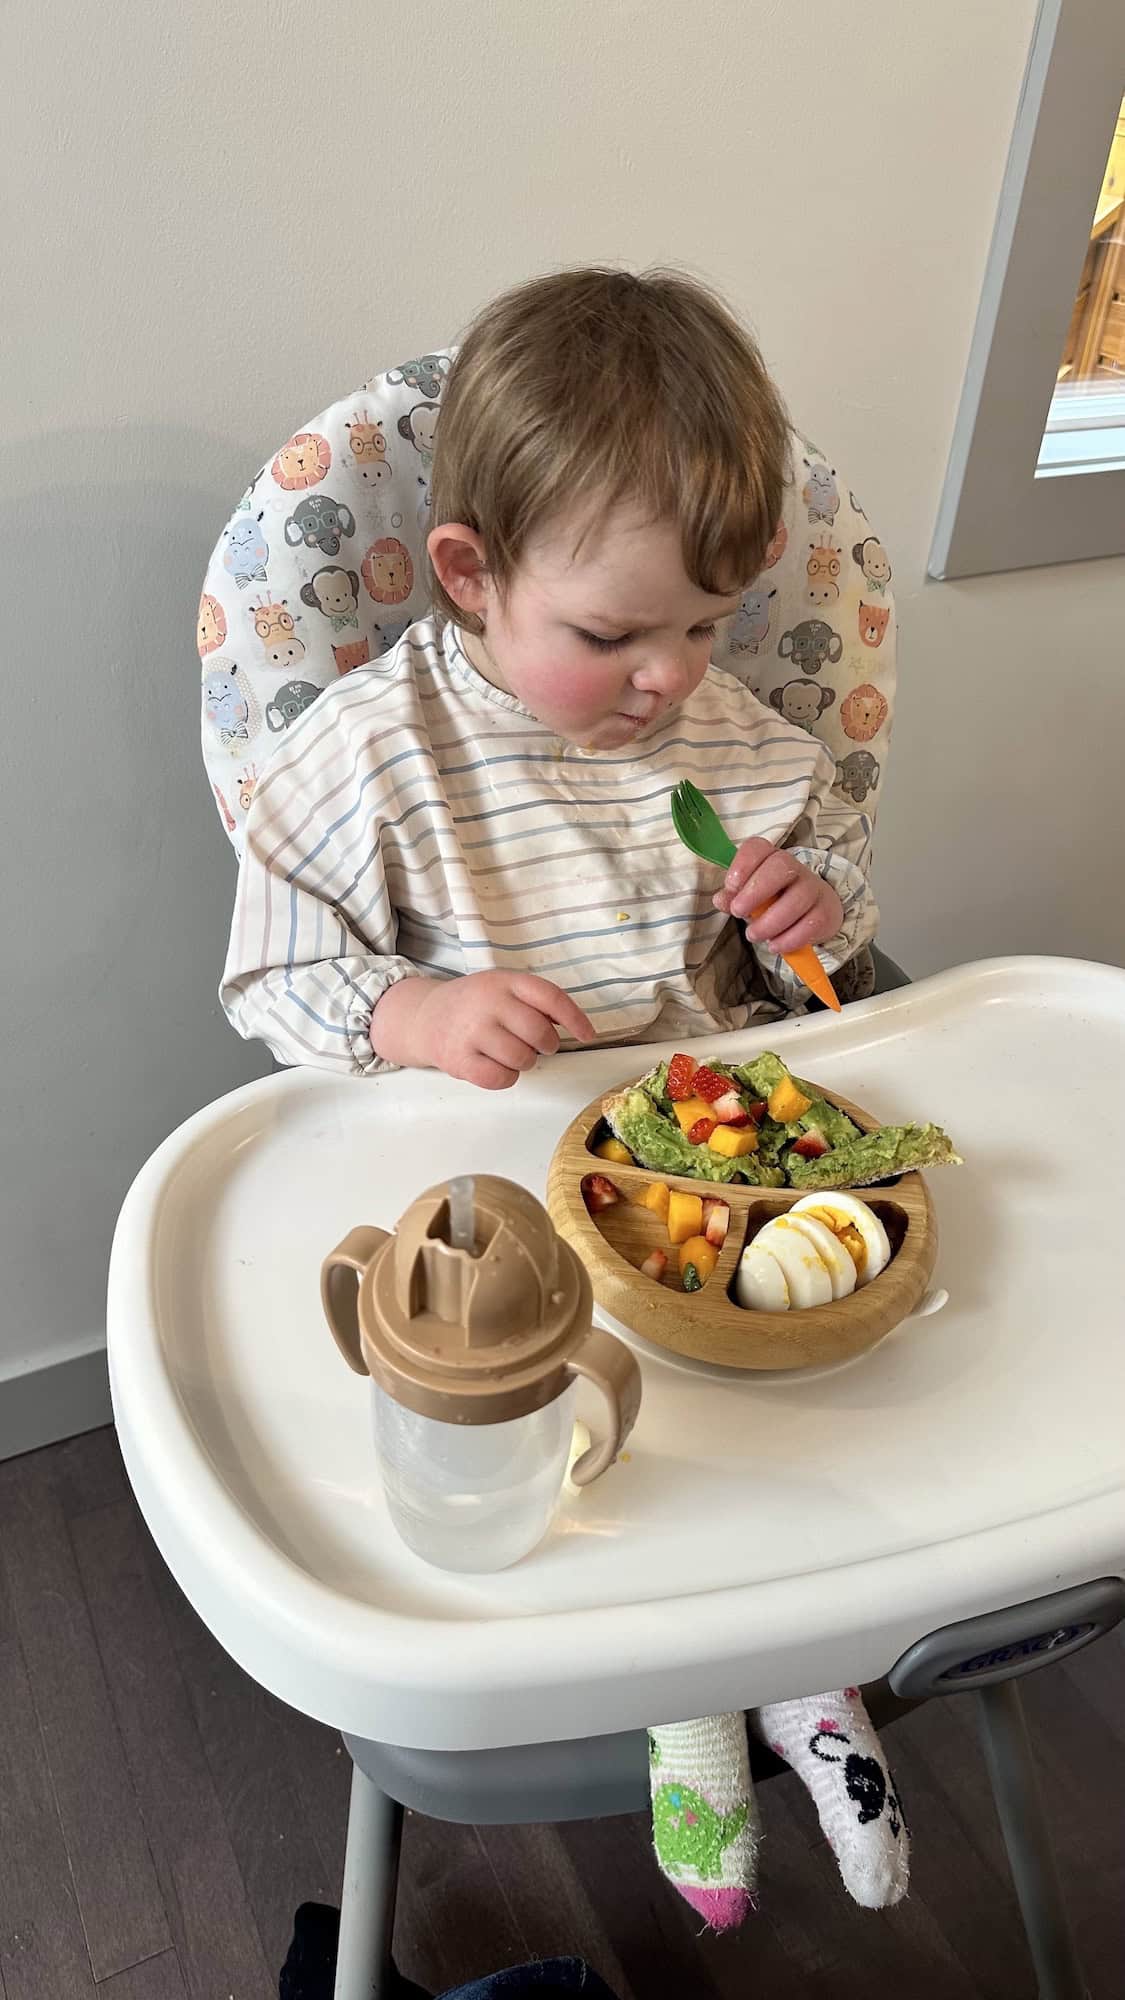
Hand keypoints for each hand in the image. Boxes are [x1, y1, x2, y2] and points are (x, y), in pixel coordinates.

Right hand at [371, 971, 594, 1089]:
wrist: (424, 1017)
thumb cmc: (474, 1005)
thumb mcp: (502, 988)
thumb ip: (535, 1001)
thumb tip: (572, 1024)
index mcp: (504, 981)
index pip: (550, 997)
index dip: (575, 1018)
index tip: (587, 1035)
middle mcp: (488, 1002)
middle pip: (540, 1033)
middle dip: (545, 1045)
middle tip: (533, 1044)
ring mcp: (472, 1031)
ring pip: (523, 1059)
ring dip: (524, 1062)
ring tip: (509, 1052)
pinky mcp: (459, 1060)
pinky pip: (501, 1078)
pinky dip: (506, 1077)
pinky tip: (495, 1065)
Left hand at [712, 838, 842, 954]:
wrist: (814, 912)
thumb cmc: (775, 901)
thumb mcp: (750, 897)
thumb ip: (733, 897)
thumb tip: (720, 899)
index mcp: (770, 858)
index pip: (758, 847)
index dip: (743, 863)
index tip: (730, 886)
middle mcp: (795, 868)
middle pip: (781, 867)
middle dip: (755, 891)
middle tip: (738, 912)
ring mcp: (813, 889)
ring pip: (797, 899)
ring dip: (770, 922)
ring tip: (753, 935)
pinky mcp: (824, 913)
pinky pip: (810, 924)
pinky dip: (789, 939)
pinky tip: (775, 945)